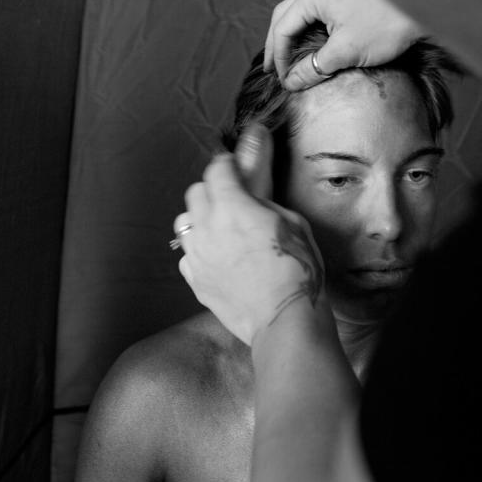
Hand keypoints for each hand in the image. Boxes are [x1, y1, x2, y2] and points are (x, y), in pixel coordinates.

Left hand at [175, 124, 324, 345]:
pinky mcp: (194, 279)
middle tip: (233, 198)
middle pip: (196, 192)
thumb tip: (254, 187)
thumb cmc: (297, 269)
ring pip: (184, 223)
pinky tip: (219, 258)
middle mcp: (207, 227)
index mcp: (233, 207)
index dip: (228, 163)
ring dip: (201, 219)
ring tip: (221, 229)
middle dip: (213, 189)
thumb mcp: (292, 222)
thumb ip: (265, 201)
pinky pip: (187, 255)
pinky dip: (200, 251)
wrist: (284, 318)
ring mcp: (196, 255)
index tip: (235, 163)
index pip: (217, 169)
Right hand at [264, 0, 422, 89]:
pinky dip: (308, 20)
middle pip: (285, 13)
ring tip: (287, 50)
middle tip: (272, 66)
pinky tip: (312, 33)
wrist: (422, 5)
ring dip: (291, 28)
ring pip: (300, 5)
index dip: (278, 56)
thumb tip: (292, 82)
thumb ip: (314, 68)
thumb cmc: (386, 26)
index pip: (282, 28)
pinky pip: (318, 2)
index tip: (280, 79)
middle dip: (277, 41)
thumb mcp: (345, 52)